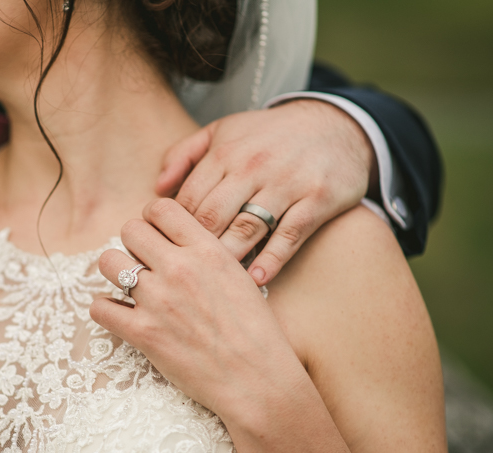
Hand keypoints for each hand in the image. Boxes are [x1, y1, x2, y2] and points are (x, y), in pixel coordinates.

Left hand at [89, 198, 297, 419]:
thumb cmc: (255, 332)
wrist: (257, 380)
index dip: (152, 220)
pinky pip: (99, 307)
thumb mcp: (238, 277)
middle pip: (129, 229)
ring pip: (108, 262)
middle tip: (143, 265)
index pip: (161, 208)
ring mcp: (158, 300)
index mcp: (207, 250)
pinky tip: (122, 317)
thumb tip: (176, 243)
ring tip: (130, 289)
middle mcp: (180, 268)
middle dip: (133, 245)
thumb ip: (206, 255)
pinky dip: (105, 311)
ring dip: (115, 273)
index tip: (156, 237)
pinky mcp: (143, 333)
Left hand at [156, 99, 377, 285]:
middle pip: (212, 216)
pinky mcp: (317, 199)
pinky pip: (290, 234)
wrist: (335, 125)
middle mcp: (252, 166)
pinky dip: (272, 259)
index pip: (189, 199)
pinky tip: (255, 279)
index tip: (167, 254)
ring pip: (248, 228)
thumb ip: (184, 155)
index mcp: (225, 152)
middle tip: (182, 278)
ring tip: (211, 287)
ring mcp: (286, 183)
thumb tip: (157, 189)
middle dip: (193, 249)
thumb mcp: (222, 131)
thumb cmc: (267, 135)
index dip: (172, 230)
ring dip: (227, 258)